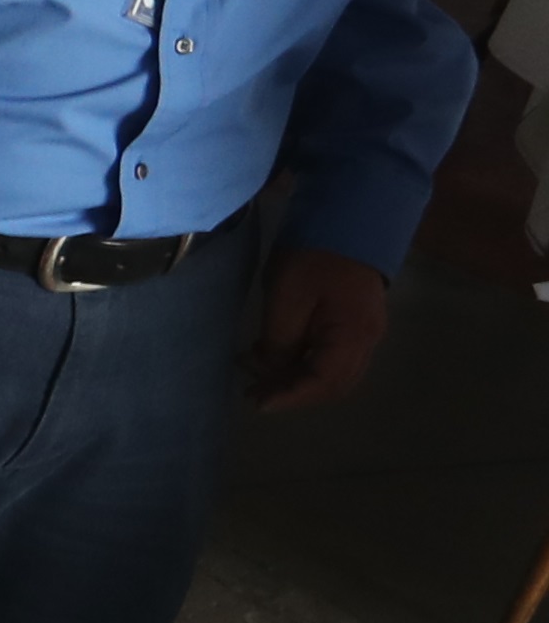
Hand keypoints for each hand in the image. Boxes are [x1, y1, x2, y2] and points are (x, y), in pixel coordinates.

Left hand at [247, 248, 389, 410]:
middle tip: (253, 391)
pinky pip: (333, 356)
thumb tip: (274, 373)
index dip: (290, 397)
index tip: (257, 403)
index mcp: (353, 336)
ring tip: (259, 375)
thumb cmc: (313, 256)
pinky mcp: (356, 322)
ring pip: (334, 373)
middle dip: (293, 392)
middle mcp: (367, 341)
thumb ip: (281, 342)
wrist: (346, 219)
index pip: (323, 383)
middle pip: (332, 385)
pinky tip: (276, 356)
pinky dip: (305, 364)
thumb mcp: (287, 299)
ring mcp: (366, 332)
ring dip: (298, 380)